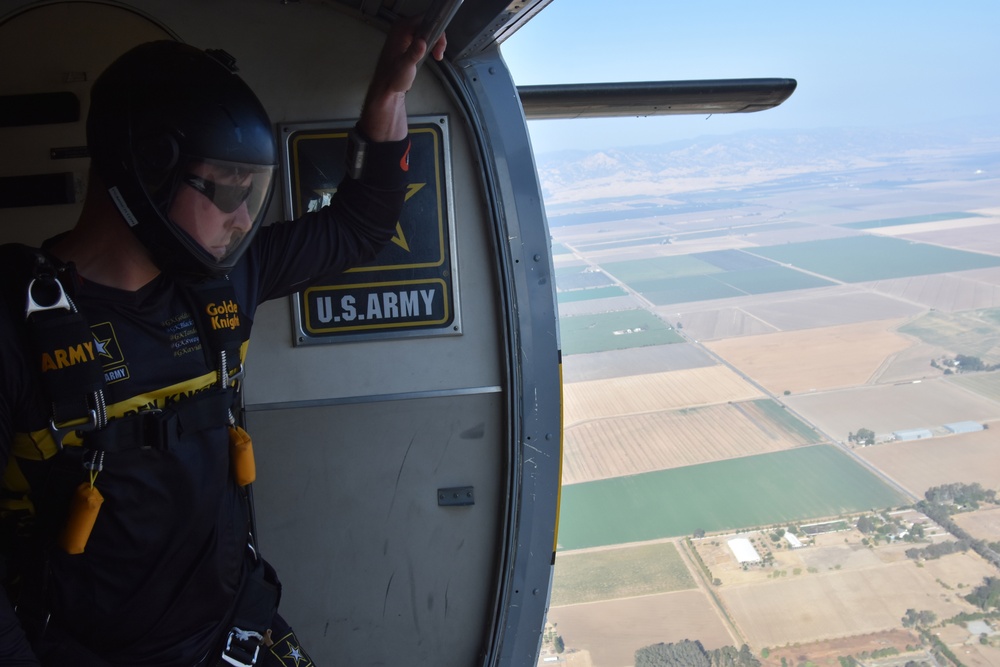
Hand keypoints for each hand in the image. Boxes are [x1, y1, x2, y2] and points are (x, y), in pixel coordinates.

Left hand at [359, 16, 446, 141]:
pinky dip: (430, 45)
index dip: (436, 32)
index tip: (439, 47)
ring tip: (436, 55)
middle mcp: (401, 29)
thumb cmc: (392, 79)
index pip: (424, 20)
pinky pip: (423, 37)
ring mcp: (404, 35)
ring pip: (426, 31)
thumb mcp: (405, 66)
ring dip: (434, 42)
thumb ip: (414, 53)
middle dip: (437, 38)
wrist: (386, 88)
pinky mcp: (407, 42)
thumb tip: (422, 42)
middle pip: (427, 24)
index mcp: (400, 30)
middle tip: (438, 54)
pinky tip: (430, 55)